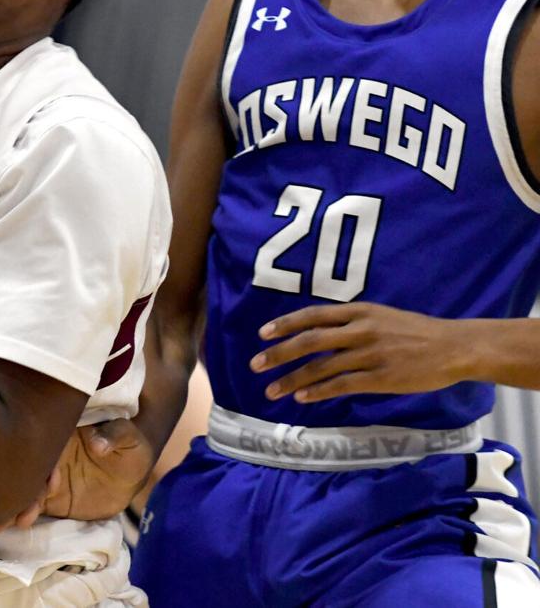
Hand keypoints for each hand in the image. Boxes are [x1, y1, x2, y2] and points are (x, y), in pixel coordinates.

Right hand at [0, 418, 155, 531]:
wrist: (130, 471)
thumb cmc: (130, 445)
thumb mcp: (129, 436)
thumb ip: (115, 435)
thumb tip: (98, 443)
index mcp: (63, 433)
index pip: (47, 443)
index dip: (46, 459)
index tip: (50, 477)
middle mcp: (49, 455)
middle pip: (29, 468)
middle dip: (20, 485)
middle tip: (12, 504)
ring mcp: (46, 479)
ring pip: (25, 489)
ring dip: (15, 503)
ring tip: (6, 522)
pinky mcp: (49, 499)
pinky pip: (31, 506)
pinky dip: (20, 514)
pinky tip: (8, 525)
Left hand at [251, 302, 468, 402]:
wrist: (453, 347)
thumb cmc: (415, 331)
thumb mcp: (380, 316)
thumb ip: (350, 322)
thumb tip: (318, 333)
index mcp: (359, 311)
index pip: (313, 315)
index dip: (285, 325)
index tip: (262, 334)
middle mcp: (360, 330)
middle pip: (309, 341)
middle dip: (278, 354)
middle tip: (255, 365)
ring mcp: (369, 354)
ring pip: (321, 367)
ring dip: (292, 380)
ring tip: (272, 390)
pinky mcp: (380, 378)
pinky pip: (341, 385)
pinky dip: (318, 391)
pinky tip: (301, 398)